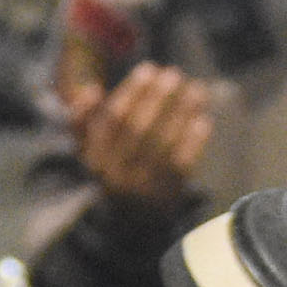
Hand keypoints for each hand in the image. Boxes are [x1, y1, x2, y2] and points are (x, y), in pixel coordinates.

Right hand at [60, 59, 214, 207]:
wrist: (131, 218)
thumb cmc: (113, 166)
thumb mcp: (90, 146)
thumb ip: (83, 119)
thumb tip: (89, 91)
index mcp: (95, 157)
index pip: (113, 119)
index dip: (132, 91)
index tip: (149, 69)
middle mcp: (116, 173)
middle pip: (139, 129)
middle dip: (158, 98)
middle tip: (174, 74)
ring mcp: (142, 186)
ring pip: (163, 144)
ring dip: (182, 113)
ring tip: (196, 89)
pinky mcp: (166, 195)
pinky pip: (181, 165)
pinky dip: (194, 142)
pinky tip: (203, 120)